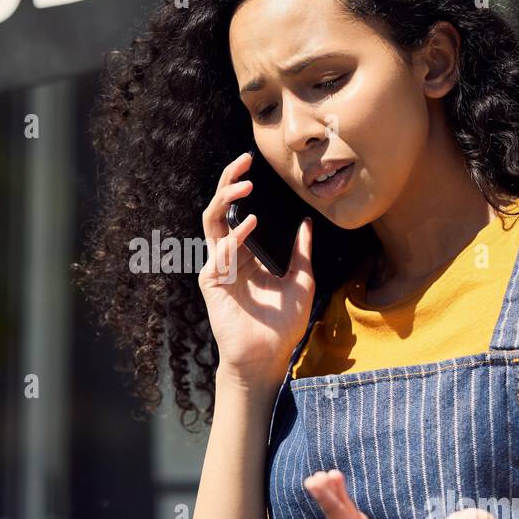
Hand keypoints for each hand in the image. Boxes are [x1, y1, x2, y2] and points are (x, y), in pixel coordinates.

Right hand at [198, 150, 314, 388]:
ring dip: (225, 201)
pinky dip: (235, 236)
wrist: (267, 358)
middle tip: (242, 160)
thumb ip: (301, 252)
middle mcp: (228, 256)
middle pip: (219, 209)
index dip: (239, 186)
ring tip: (243, 186)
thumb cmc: (281, 326)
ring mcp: (217, 268)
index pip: (237, 211)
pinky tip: (250, 225)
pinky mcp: (212, 283)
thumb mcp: (302, 281)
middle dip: (227, 181)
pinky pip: (220, 252)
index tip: (253, 164)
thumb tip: (307, 223)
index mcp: (246, 254)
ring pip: (211, 223)